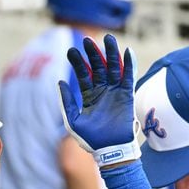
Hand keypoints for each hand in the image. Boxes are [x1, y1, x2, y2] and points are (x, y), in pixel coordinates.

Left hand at [58, 34, 139, 167]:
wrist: (110, 149)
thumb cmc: (90, 139)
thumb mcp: (73, 120)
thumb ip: (67, 102)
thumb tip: (60, 82)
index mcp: (88, 96)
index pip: (82, 75)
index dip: (78, 63)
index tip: (71, 51)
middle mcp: (101, 91)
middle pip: (97, 67)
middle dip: (93, 54)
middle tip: (87, 40)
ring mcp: (115, 92)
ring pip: (113, 68)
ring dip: (111, 53)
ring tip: (108, 38)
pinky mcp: (127, 95)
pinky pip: (128, 76)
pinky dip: (128, 64)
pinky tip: (126, 51)